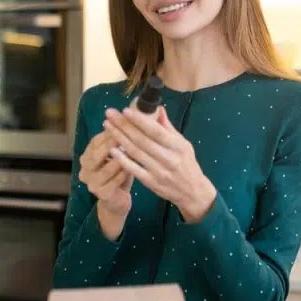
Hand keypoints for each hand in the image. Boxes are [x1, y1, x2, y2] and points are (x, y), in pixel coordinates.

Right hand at [77, 130, 132, 239]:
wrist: (117, 200)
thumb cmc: (119, 173)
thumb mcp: (119, 153)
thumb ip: (121, 137)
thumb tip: (134, 114)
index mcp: (87, 156)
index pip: (96, 141)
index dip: (109, 132)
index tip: (123, 123)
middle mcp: (85, 169)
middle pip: (96, 154)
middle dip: (112, 143)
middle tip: (126, 134)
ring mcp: (92, 183)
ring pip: (106, 168)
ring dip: (120, 159)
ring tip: (133, 150)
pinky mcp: (102, 195)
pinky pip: (113, 182)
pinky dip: (123, 174)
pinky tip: (133, 168)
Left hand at [103, 105, 216, 223]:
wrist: (193, 192)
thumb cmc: (187, 164)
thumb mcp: (183, 144)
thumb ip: (168, 128)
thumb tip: (158, 108)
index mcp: (177, 146)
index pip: (155, 130)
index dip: (139, 120)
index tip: (125, 110)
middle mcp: (168, 158)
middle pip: (142, 139)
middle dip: (123, 125)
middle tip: (109, 114)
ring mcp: (159, 171)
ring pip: (135, 152)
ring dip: (119, 138)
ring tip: (107, 126)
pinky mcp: (151, 183)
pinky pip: (134, 170)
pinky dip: (123, 160)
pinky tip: (112, 150)